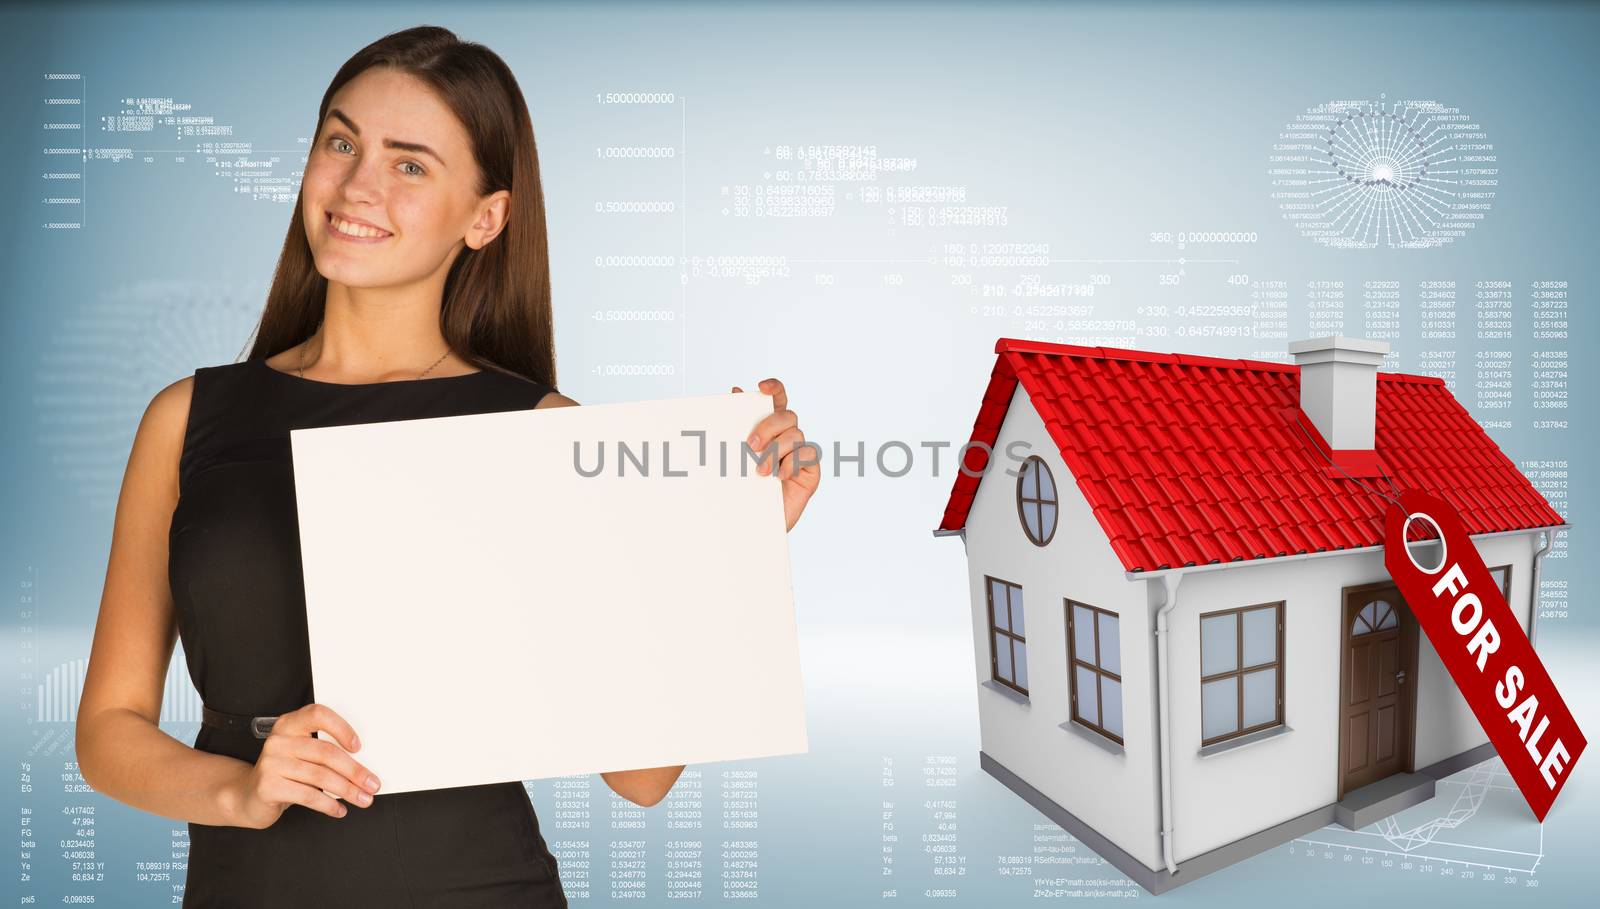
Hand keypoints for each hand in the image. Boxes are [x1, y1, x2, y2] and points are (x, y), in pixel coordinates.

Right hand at [224, 703, 381, 828]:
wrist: (247, 796)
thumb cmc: (283, 773)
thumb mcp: (301, 755)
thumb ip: (323, 752)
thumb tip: (363, 767)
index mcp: (289, 724)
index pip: (318, 715)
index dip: (341, 728)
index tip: (359, 747)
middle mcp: (278, 740)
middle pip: (326, 753)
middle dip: (355, 771)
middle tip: (372, 784)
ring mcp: (271, 763)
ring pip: (320, 776)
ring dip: (347, 790)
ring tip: (362, 799)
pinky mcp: (268, 786)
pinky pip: (308, 796)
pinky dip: (329, 805)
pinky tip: (339, 809)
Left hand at [732, 377, 818, 531]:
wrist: (749, 526)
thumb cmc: (741, 491)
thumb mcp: (733, 456)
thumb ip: (736, 426)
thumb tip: (735, 392)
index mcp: (769, 429)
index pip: (777, 400)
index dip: (774, 388)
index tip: (762, 387)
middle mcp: (786, 438)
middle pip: (787, 415)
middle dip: (768, 426)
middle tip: (750, 444)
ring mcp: (799, 455)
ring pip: (796, 434)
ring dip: (776, 450)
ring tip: (760, 471)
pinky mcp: (810, 472)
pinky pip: (809, 454)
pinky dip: (794, 461)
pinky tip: (780, 475)